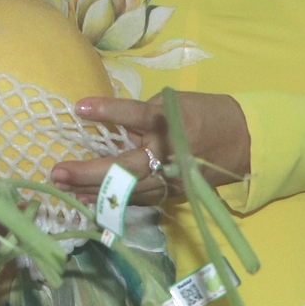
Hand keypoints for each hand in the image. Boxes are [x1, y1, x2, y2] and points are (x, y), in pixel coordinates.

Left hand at [48, 91, 251, 208]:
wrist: (246, 141)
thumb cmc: (205, 114)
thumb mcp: (174, 104)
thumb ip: (142, 116)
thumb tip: (108, 124)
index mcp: (171, 123)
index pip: (136, 116)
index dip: (108, 111)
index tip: (79, 108)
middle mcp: (170, 154)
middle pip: (127, 167)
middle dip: (89, 172)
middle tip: (58, 172)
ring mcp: (172, 178)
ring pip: (130, 190)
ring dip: (95, 192)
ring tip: (63, 191)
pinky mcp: (174, 193)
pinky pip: (140, 199)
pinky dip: (113, 201)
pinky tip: (87, 201)